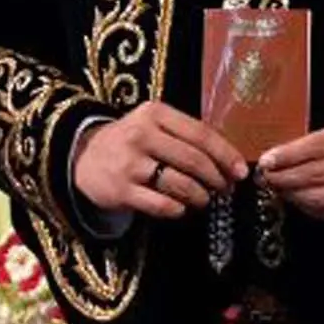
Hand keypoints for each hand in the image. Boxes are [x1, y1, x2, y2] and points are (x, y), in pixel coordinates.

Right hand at [74, 104, 246, 220]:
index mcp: (155, 114)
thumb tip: (229, 161)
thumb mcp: (154, 124)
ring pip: (180, 184)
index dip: (226, 154)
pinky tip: (181, 208)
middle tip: (225, 189)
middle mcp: (141, 135)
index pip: (201, 134)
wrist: (83, 156)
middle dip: (216, 178)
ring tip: (203, 199)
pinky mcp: (121, 191)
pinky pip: (161, 204)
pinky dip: (178, 209)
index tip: (240, 171)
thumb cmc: (131, 141)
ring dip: (200, 196)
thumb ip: (187, 136)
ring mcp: (130, 164)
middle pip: (194, 160)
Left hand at [259, 117, 323, 223]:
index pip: (318, 146)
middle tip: (266, 177)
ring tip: (278, 188)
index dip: (288, 156)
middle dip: (284, 178)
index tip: (266, 160)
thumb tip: (281, 155)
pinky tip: (298, 199)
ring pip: (320, 199)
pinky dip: (308, 208)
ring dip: (293, 196)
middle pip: (316, 175)